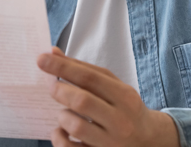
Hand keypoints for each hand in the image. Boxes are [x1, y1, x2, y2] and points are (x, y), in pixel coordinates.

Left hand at [37, 48, 179, 146]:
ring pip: (75, 126)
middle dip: (59, 90)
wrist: (148, 141)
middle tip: (52, 86)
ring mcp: (111, 142)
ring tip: (65, 113)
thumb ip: (85, 71)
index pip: (90, 78)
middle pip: (82, 101)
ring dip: (62, 116)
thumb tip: (53, 53)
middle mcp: (121, 121)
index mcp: (125, 97)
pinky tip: (62, 131)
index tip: (42, 59)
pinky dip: (58, 137)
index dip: (62, 66)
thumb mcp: (114, 86)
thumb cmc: (125, 109)